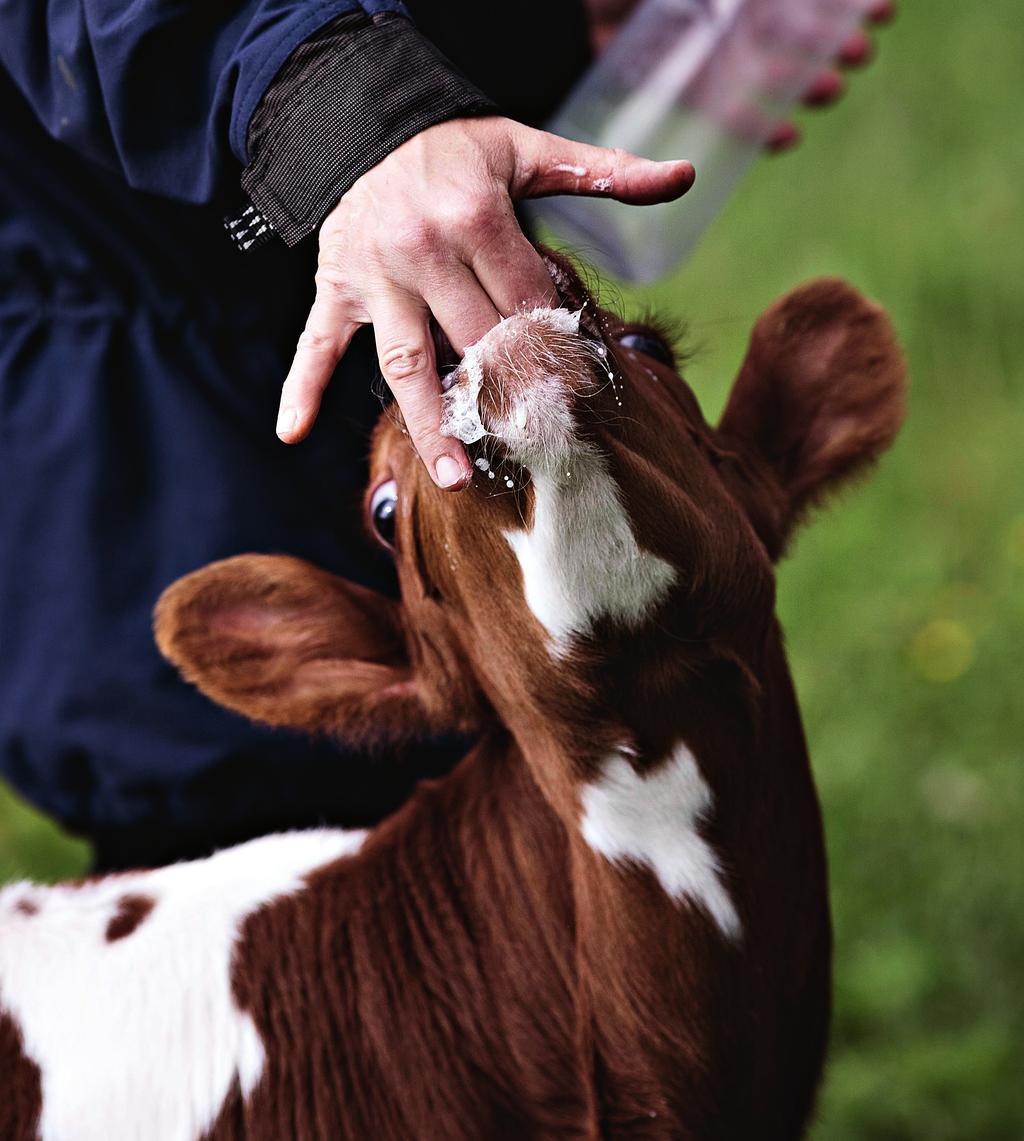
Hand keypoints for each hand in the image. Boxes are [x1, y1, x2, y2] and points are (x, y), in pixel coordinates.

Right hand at [276, 117, 693, 488]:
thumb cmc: (457, 148)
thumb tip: (683, 177)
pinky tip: (291, 430)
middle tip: (541, 449)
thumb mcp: (528, 149)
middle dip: (511, 398)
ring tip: (456, 477)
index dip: (555, 349)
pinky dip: (299, 385)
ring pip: (404, 363)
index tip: (579, 397)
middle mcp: (420, 251)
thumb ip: (603, 171)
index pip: (525, 301)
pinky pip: (315, 342)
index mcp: (474, 216)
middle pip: (475, 343)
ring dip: (428, 422)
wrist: (367, 119)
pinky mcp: (335, 290)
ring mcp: (373, 277)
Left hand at [584, 0, 895, 150]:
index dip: (830, 5)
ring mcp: (686, 49)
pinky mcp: (661, 90)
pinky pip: (711, 110)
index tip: (878, 10)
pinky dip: (747, 126)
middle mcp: (705, 11)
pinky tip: (782, 138)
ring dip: (796, 85)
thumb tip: (752, 54)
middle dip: (822, 42)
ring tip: (832, 92)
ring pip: (753, 71)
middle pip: (776, 29)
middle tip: (861, 57)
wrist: (545, 21)